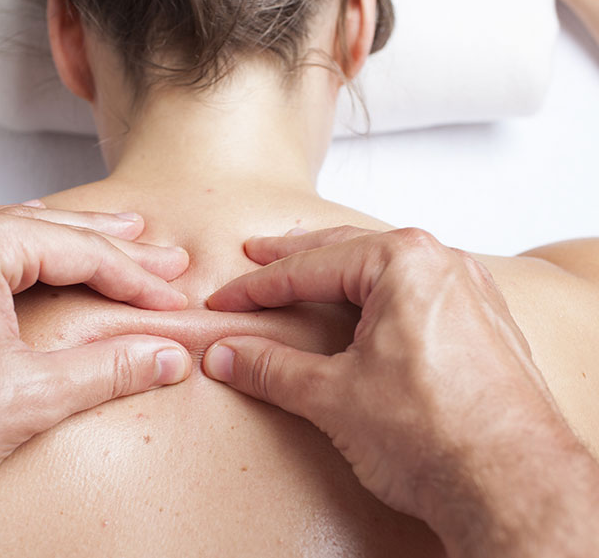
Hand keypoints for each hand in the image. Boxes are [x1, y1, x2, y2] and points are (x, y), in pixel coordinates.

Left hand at [0, 204, 190, 524]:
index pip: (83, 253)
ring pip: (22, 233)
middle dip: (118, 247)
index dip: (137, 279)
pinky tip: (49, 249)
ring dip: (77, 241)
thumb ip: (106, 370)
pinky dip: (32, 252)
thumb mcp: (26, 400)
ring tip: (125, 232)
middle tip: (168, 256)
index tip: (174, 299)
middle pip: (57, 232)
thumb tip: (168, 356)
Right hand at [204, 226, 598, 556]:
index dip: (258, 287)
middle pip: (350, 252)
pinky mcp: (481, 325)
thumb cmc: (438, 435)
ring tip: (307, 272)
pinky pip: (416, 293)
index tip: (226, 300)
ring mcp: (469, 294)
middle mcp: (443, 265)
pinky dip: (378, 295)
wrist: (514, 488)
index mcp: (404, 263)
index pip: (310, 268)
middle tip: (258, 254)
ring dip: (341, 272)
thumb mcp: (332, 395)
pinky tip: (366, 308)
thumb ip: (271, 368)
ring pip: (386, 270)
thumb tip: (227, 356)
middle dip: (297, 257)